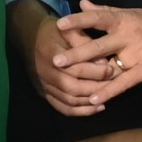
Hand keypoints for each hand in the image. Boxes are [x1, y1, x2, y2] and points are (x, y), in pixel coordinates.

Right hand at [14, 1, 102, 115]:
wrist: (30, 37)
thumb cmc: (54, 32)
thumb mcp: (69, 30)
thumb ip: (85, 44)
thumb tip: (103, 63)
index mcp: (52, 55)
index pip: (76, 69)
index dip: (95, 71)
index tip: (111, 69)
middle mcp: (46, 73)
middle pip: (72, 88)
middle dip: (95, 88)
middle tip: (111, 86)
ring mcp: (44, 85)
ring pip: (68, 100)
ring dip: (89, 103)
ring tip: (106, 99)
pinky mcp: (44, 93)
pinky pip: (62, 108)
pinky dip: (79, 111)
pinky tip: (95, 108)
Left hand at [57, 2, 141, 94]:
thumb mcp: (132, 15)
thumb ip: (106, 11)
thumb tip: (82, 4)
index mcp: (124, 20)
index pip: (98, 18)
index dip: (79, 21)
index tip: (60, 24)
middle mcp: (128, 37)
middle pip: (99, 45)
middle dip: (76, 53)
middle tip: (56, 60)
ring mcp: (137, 55)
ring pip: (108, 66)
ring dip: (88, 76)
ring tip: (69, 82)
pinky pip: (123, 83)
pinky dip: (108, 91)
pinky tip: (94, 99)